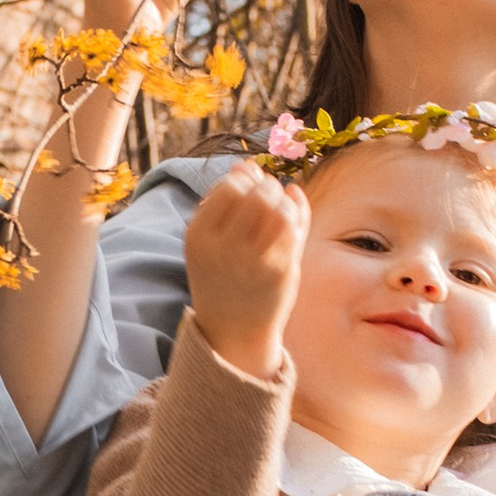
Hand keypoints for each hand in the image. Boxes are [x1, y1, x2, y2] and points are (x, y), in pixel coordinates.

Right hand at [186, 162, 308, 383]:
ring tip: (281, 209)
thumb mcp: (212, 241)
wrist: (232, 331)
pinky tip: (291, 224)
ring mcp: (252, 260)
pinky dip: (296, 218)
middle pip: (257, 195)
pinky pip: (294, 228)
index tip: (252, 187)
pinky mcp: (279, 271)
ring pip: (278, 208)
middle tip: (272, 197)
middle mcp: (222, 247)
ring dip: (284, 202)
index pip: (229, 186)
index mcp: (199, 235)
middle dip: (269, 188)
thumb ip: (227, 201)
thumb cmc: (222, 278)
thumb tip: (247, 164)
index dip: (246, 179)